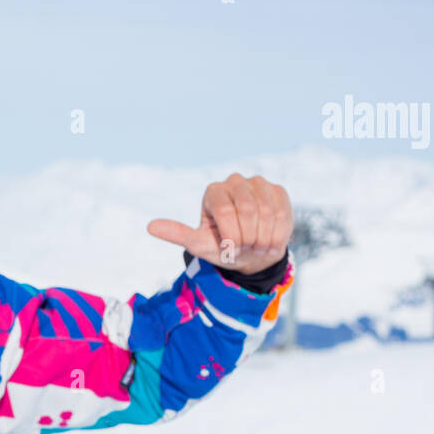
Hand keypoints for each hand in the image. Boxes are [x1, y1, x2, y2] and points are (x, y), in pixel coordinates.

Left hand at [147, 173, 292, 274]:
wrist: (251, 252)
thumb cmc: (222, 246)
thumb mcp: (199, 244)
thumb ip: (177, 234)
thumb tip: (150, 227)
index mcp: (213, 192)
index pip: (224, 210)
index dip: (230, 236)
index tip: (229, 251)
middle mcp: (234, 181)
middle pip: (247, 211)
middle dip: (247, 238)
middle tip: (244, 249)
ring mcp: (258, 183)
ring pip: (267, 213)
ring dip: (262, 238)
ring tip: (255, 245)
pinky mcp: (277, 191)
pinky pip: (283, 214)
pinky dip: (277, 234)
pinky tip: (269, 239)